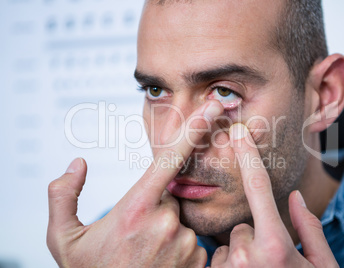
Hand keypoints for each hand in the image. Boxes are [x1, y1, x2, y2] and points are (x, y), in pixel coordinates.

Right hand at [47, 101, 222, 266]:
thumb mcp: (62, 238)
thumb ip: (62, 196)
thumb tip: (77, 165)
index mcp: (135, 208)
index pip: (171, 158)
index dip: (194, 129)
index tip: (212, 107)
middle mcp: (165, 223)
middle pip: (171, 196)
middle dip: (157, 206)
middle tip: (138, 232)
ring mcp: (186, 245)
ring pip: (181, 220)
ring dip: (166, 229)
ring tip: (145, 253)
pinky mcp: (199, 262)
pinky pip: (193, 242)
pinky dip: (178, 247)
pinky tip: (159, 263)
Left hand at [210, 123, 337, 267]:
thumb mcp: (322, 264)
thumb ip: (311, 229)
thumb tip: (296, 197)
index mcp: (275, 246)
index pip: (259, 189)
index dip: (248, 156)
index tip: (239, 132)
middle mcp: (247, 256)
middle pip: (243, 227)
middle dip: (255, 239)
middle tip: (272, 261)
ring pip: (231, 245)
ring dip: (244, 255)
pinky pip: (219, 261)